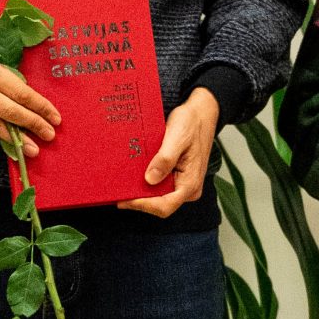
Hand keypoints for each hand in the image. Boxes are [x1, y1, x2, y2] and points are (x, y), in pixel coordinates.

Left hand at [120, 88, 220, 218]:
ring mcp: (183, 185)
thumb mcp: (177, 137)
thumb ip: (165, 159)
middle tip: (117, 192)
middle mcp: (188, 189)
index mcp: (191, 183)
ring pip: (158, 197)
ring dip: (141, 192)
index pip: (165, 205)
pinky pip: (160, 187)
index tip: (123, 200)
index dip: (142, 205)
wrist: (202, 113)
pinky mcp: (178, 178)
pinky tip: (133, 177)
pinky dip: (146, 184)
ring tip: (122, 185)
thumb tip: (150, 179)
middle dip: (138, 200)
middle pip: (160, 205)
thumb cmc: (192, 123)